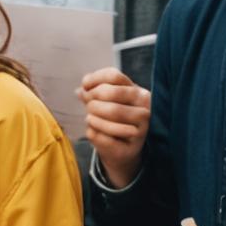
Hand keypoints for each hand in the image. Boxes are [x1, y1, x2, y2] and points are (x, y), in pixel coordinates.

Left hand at [78, 68, 149, 187]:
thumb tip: (80, 90)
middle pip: (111, 93)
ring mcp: (142, 126)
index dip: (94, 80)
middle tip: (88, 107)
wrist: (122, 149)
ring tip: (90, 119)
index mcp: (137, 91)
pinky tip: (95, 132)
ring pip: (112, 111)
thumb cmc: (112, 120)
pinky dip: (93, 133)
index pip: (113, 75)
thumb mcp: (104, 102)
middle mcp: (145, 106)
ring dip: (93, 117)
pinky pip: (104, 136)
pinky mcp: (133, 145)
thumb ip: (92, 92)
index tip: (84, 87)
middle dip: (92, 100)